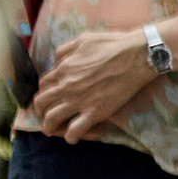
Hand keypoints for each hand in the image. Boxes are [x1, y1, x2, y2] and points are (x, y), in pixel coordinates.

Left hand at [30, 27, 155, 140]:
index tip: (50, 95)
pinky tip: (72, 138)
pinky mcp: (96, 112)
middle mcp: (66, 87)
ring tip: (51, 130)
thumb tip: (56, 62)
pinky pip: (76, 129)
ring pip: (52, 118)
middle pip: (42, 103)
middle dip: (40, 110)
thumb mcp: (82, 40)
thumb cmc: (112, 45)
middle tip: (45, 114)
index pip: (43, 85)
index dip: (44, 91)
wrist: (137, 57)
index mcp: (63, 69)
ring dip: (48, 126)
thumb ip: (64, 51)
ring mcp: (80, 101)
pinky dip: (70, 136)